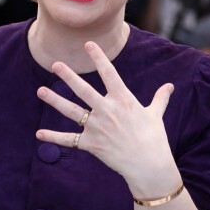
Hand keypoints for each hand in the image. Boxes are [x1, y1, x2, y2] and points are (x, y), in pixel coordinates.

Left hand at [36, 41, 180, 197]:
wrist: (149, 165)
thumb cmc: (154, 138)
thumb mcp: (156, 114)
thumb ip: (160, 98)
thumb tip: (170, 86)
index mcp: (123, 100)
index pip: (109, 73)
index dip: (99, 58)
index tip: (89, 44)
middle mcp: (107, 110)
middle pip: (84, 90)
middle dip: (68, 76)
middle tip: (55, 64)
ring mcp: (97, 127)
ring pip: (72, 111)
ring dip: (55, 101)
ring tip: (41, 91)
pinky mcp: (91, 144)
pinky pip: (69, 140)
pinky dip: (54, 138)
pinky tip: (39, 134)